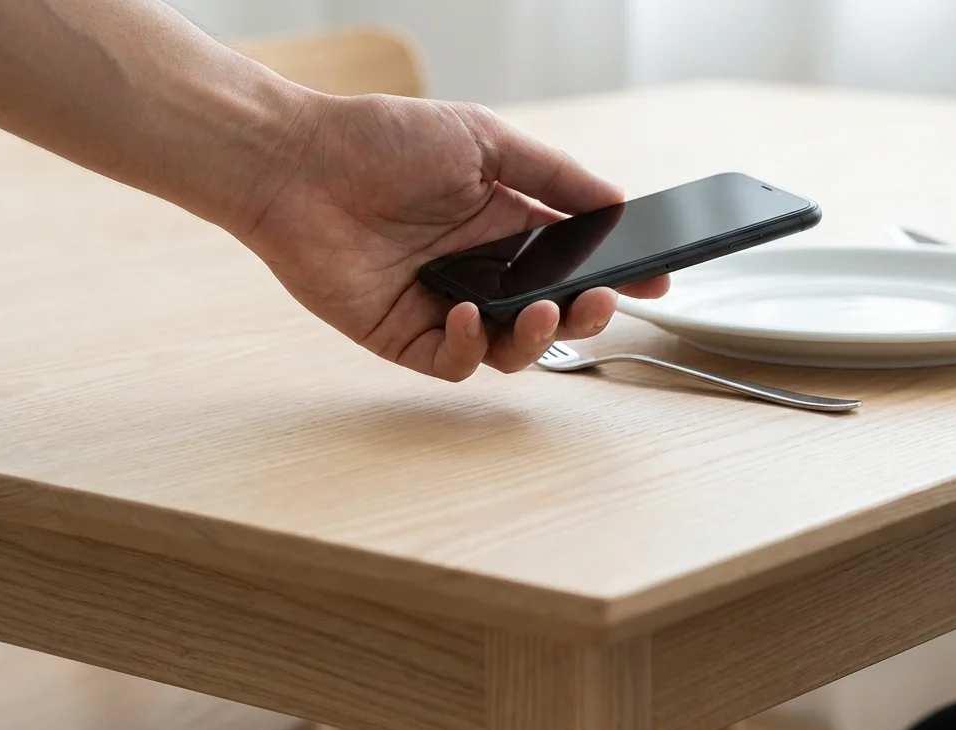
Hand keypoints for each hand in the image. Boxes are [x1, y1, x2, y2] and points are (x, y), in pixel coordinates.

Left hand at [239, 94, 668, 380]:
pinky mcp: (403, 337)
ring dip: (538, 338)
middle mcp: (479, 271)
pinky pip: (452, 362)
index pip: (574, 261)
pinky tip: (463, 315)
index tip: (657, 281)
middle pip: (551, 314)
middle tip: (600, 301)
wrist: (298, 164)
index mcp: (504, 224)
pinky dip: (468, 346)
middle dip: (585, 314)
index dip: (615, 274)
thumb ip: (553, 175)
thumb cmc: (382, 141)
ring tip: (544, 312)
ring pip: (510, 349)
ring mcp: (443, 306)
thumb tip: (618, 201)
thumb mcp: (484, 141)